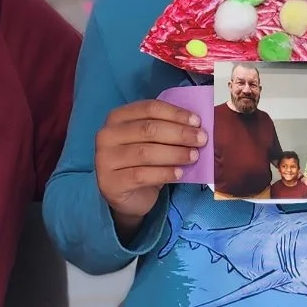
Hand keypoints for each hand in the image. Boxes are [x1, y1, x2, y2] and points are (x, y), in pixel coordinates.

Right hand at [96, 101, 205, 238]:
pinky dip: (164, 173)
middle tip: (201, 139)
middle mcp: (106, 135)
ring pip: (145, 152)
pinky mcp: (111, 183)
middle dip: (179, 133)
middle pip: (148, 129)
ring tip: (194, 156)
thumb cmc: (142, 163)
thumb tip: (196, 124)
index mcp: (117, 117)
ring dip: (175, 153)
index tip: (197, 121)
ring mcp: (105, 160)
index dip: (175, 113)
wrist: (128, 197)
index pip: (148, 109)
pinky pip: (142, 175)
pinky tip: (179, 173)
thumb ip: (166, 129)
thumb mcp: (151, 141)